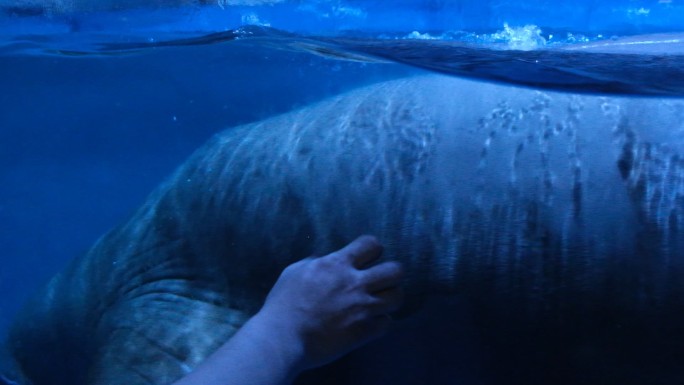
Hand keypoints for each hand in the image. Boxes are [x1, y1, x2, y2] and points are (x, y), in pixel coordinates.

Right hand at [257, 235, 404, 370]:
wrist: (283, 338)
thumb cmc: (283, 304)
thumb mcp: (294, 272)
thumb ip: (314, 263)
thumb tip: (322, 258)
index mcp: (337, 265)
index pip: (372, 245)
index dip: (373, 249)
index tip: (367, 257)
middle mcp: (355, 284)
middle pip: (395, 271)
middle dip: (391, 273)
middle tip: (381, 280)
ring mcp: (362, 309)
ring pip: (397, 297)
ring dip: (390, 298)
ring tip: (380, 301)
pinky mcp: (364, 332)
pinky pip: (387, 323)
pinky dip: (380, 322)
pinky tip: (371, 322)